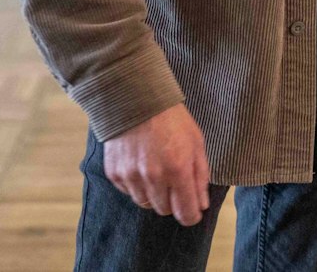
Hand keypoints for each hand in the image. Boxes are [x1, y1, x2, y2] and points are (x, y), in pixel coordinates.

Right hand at [104, 103, 209, 225]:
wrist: (137, 99)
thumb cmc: (172, 120)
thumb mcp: (196, 143)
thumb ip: (200, 177)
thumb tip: (201, 205)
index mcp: (177, 169)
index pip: (185, 213)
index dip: (191, 215)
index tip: (193, 211)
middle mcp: (153, 176)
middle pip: (164, 210)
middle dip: (172, 201)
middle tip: (174, 181)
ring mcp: (131, 176)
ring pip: (145, 203)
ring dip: (153, 194)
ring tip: (157, 170)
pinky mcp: (114, 173)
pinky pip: (129, 192)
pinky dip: (137, 185)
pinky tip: (141, 166)